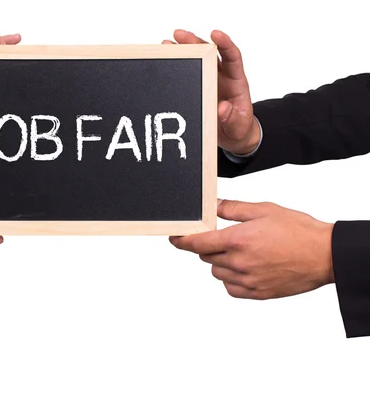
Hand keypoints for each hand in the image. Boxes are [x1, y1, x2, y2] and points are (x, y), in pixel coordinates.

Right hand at [163, 30, 259, 154]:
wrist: (230, 136)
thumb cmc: (238, 129)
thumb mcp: (239, 126)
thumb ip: (232, 118)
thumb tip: (222, 108)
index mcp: (236, 81)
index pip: (232, 56)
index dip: (225, 43)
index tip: (215, 34)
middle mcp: (221, 77)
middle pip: (209, 53)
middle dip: (195, 42)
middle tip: (179, 35)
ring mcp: (208, 81)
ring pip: (195, 61)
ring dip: (182, 51)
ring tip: (167, 44)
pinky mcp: (197, 88)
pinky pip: (186, 75)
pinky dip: (176, 66)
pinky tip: (164, 60)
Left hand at [169, 199, 334, 298]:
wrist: (325, 254)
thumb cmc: (297, 230)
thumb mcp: (263, 210)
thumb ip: (233, 208)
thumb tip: (212, 206)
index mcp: (237, 240)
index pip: (197, 243)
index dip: (181, 240)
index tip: (173, 238)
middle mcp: (239, 263)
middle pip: (205, 257)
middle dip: (208, 246)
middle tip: (222, 238)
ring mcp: (248, 280)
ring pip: (217, 272)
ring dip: (219, 262)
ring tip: (238, 251)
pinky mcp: (258, 293)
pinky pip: (231, 288)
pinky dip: (230, 279)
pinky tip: (242, 268)